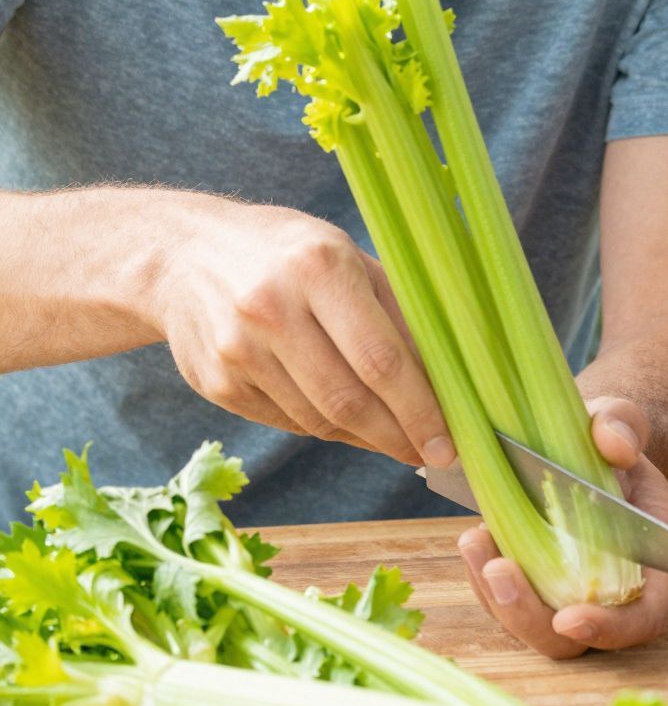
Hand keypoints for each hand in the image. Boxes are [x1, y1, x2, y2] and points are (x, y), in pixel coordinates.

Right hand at [149, 197, 454, 466]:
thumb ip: (396, 312)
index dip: (419, 408)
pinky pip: (287, 422)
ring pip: (318, 421)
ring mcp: (237, 351)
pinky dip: (325, 429)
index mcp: (318, 267)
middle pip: (347, 400)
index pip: (379, 358)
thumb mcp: (346, 256)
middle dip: (397, 436)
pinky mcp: (216, 384)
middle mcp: (271, 308)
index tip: (448, 441)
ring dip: (365, 437)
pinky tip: (346, 422)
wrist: (180, 255)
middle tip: (431, 452)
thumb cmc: (285, 252)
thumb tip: (445, 377)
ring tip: (394, 435)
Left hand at [456, 396, 667, 657]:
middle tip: (499, 570)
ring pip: (533, 628)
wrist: (586, 450)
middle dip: (531, 617)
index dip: (609, 629)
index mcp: (656, 563)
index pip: (644, 618)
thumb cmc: (610, 440)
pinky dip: (485, 581)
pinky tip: (474, 541)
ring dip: (498, 598)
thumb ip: (624, 424)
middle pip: (575, 640)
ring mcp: (571, 596)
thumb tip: (614, 445)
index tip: (567, 618)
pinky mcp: (536, 589)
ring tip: (474, 543)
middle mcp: (615, 592)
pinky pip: (508, 604)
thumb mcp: (621, 420)